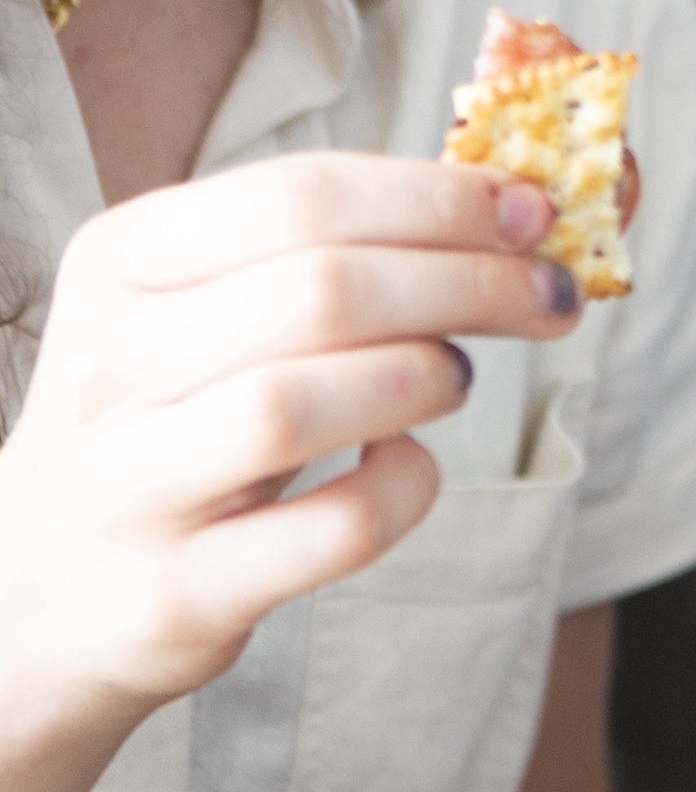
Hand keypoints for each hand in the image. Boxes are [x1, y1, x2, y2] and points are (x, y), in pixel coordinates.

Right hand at [0, 152, 583, 762]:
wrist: (36, 597)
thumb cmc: (165, 428)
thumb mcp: (197, 317)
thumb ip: (320, 255)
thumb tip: (507, 207)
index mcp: (121, 261)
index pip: (300, 194)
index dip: (437, 199)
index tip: (531, 213)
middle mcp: (111, 364)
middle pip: (319, 289)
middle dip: (467, 282)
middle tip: (549, 297)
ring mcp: (132, 484)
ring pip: (298, 403)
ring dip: (419, 379)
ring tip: (455, 378)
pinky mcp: (176, 592)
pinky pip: (324, 532)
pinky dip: (399, 494)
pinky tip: (406, 467)